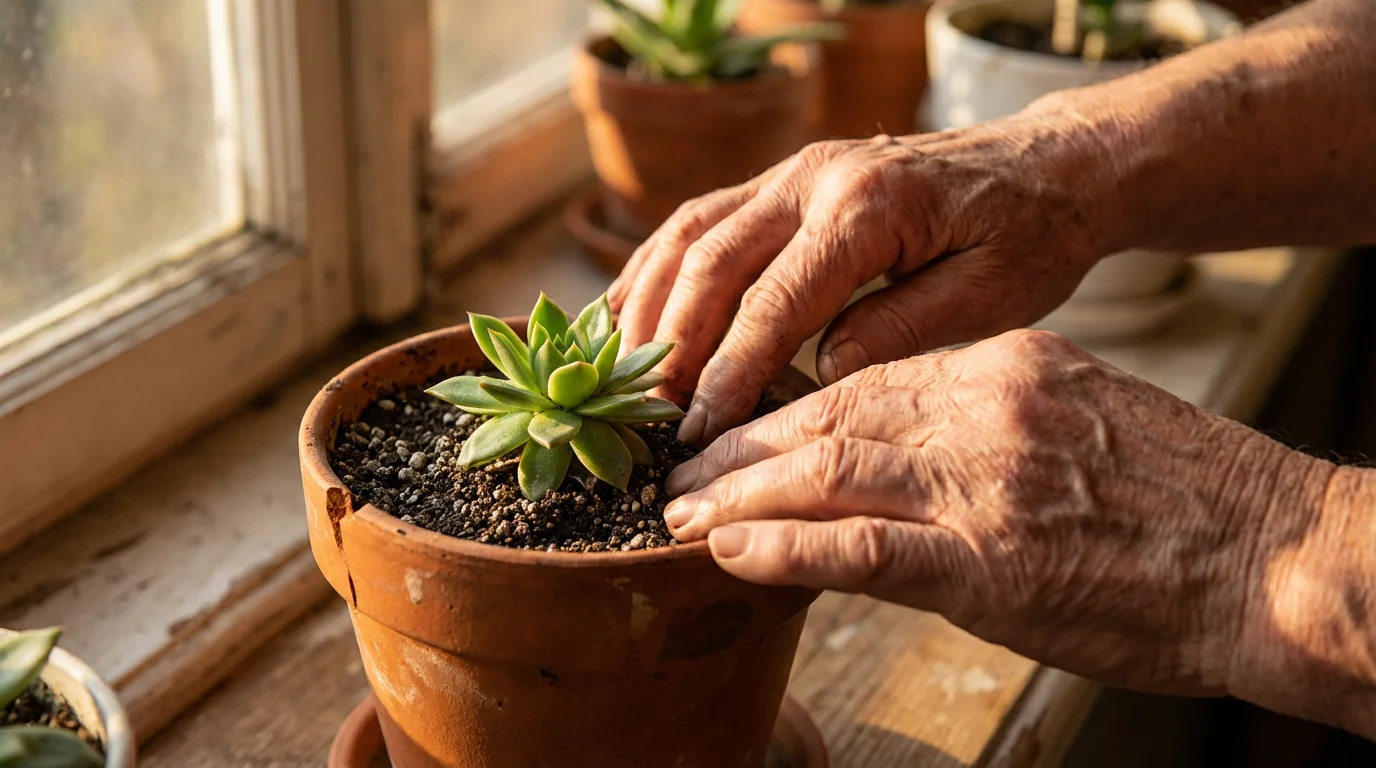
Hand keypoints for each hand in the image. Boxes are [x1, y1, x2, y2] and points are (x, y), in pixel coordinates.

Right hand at [608, 110, 1118, 444]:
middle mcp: (815, 176)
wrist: (1045, 168)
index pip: (774, 301)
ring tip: (622, 376)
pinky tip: (629, 315)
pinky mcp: (783, 181)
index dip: (728, 374)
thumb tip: (817, 376)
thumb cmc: (1027, 236)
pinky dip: (656, 269)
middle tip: (647, 419)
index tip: (698, 436)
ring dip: (648, 305)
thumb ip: (899, 334)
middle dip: (671, 346)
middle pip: (710, 262)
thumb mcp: (990, 298)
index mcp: (868, 206)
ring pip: (689, 234)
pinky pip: (699, 221)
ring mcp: (792, 171)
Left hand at [661, 330, 1335, 697]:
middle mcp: (982, 407)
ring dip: (738, 494)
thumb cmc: (1183, 501)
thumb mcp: (1077, 423)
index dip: (785, 408)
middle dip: (741, 447)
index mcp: (1003, 367)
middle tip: (678, 472)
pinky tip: (729, 550)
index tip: (737, 432)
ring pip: (826, 468)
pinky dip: (783, 545)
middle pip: (828, 414)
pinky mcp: (987, 561)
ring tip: (679, 514)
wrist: (1275, 558)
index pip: (864, 377)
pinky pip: (859, 544)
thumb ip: (984, 424)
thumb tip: (898, 448)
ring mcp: (980, 482)